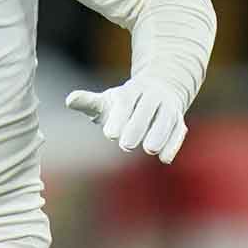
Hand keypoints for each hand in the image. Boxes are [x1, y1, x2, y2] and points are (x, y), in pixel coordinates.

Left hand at [65, 77, 187, 162]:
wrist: (161, 89)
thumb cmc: (126, 101)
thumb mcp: (107, 100)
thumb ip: (89, 102)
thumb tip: (69, 100)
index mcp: (133, 90)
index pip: (126, 101)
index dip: (119, 117)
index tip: (109, 135)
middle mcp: (153, 96)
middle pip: (147, 108)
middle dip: (138, 126)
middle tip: (126, 145)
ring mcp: (168, 107)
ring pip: (166, 118)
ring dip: (160, 133)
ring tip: (150, 149)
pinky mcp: (178, 121)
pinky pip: (178, 130)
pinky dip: (173, 143)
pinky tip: (165, 159)